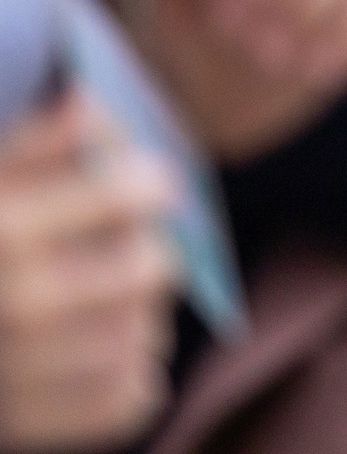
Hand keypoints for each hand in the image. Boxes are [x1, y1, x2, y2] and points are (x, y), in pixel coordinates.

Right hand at [0, 97, 176, 452]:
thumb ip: (33, 142)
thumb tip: (90, 105)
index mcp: (1, 230)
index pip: (136, 194)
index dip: (146, 183)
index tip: (146, 183)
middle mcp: (18, 305)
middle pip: (151, 269)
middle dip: (148, 251)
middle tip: (130, 248)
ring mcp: (22, 374)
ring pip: (142, 333)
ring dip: (135, 313)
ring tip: (107, 300)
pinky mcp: (24, 424)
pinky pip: (129, 394)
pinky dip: (126, 372)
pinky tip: (92, 350)